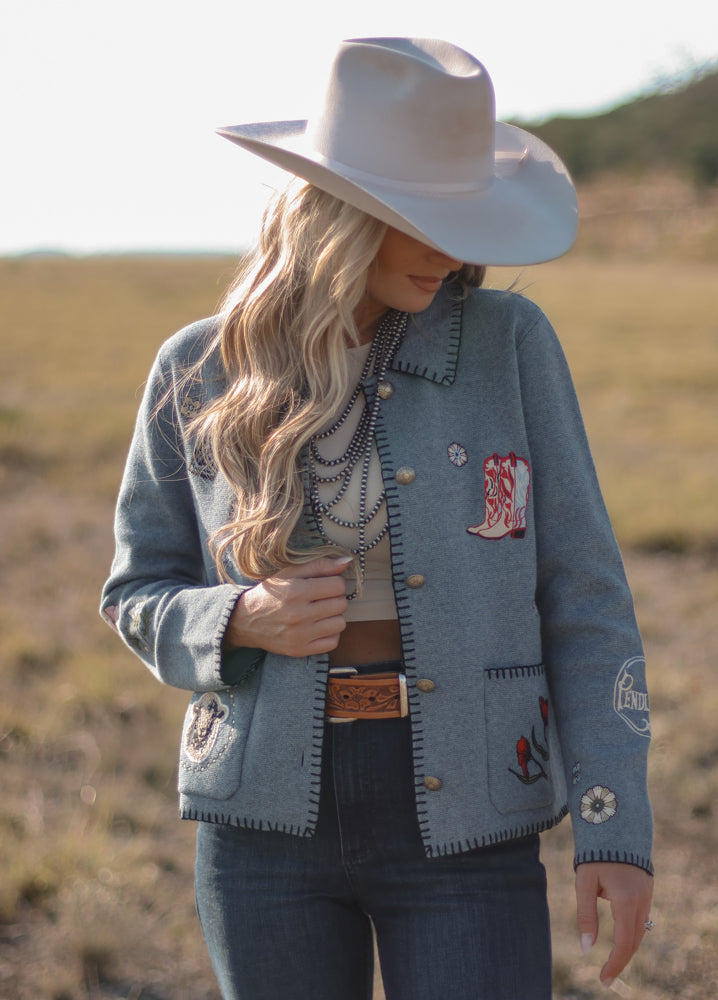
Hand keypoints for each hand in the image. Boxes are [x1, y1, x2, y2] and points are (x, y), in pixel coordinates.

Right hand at [223, 556, 350, 657]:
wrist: (245, 621)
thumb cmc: (269, 594)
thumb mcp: (288, 573)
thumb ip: (318, 565)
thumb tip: (347, 562)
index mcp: (295, 591)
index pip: (338, 585)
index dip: (334, 582)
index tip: (325, 585)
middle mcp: (298, 614)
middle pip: (341, 604)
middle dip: (334, 599)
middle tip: (321, 598)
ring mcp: (299, 635)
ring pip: (340, 623)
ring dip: (333, 616)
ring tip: (319, 612)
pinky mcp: (300, 650)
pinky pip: (333, 642)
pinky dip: (329, 633)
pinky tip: (317, 626)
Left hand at [575, 861, 653, 986]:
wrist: (618, 823)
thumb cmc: (596, 852)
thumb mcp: (584, 882)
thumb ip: (586, 915)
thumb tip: (586, 948)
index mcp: (625, 900)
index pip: (623, 943)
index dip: (614, 964)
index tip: (602, 978)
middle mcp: (641, 900)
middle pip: (634, 941)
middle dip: (621, 959)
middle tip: (605, 974)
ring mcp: (647, 894)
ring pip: (640, 930)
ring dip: (627, 946)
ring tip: (611, 959)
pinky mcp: (647, 888)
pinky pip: (642, 917)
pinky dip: (632, 930)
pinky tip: (620, 934)